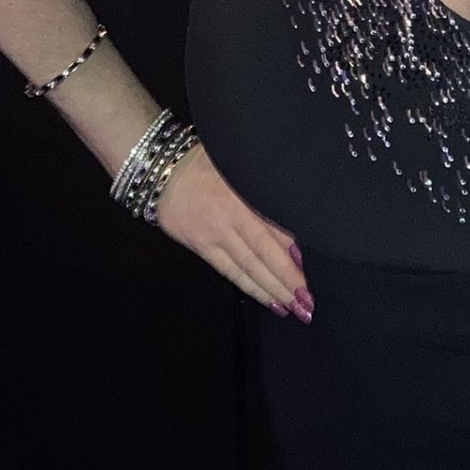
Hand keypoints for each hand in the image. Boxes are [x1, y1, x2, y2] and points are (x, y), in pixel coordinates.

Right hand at [153, 144, 313, 321]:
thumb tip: (291, 225)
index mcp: (241, 194)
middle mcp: (228, 217)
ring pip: (247, 268)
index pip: (271, 230)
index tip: (307, 272)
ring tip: (292, 307)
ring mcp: (213, 235)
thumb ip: (264, 191)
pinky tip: (267, 299)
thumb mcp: (240, 165)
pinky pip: (229, 271)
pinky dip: (250, 287)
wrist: (162, 171)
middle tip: (307, 303)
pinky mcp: (201, 246)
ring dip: (271, 290)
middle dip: (286, 281)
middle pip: (262, 255)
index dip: (289, 255)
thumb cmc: (207, 163)